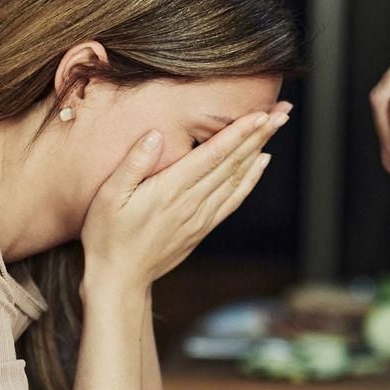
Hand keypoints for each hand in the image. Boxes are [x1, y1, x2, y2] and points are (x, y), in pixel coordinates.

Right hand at [80, 102, 291, 292]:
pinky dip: (251, 178)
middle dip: (259, 134)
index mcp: (170, 189)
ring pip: (238, 177)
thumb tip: (155, 135)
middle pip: (233, 162)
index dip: (239, 133)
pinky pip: (234, 198)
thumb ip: (133, 163)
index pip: (213, 155)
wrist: (120, 278)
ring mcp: (201, 216)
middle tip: (282, 110)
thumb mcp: (108, 196)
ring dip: (260, 149)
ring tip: (277, 126)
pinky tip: (262, 162)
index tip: (260, 114)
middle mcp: (192, 201)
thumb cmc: (107, 235)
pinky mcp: (203, 227)